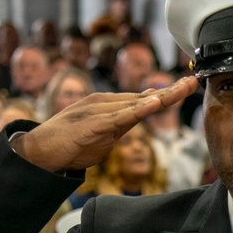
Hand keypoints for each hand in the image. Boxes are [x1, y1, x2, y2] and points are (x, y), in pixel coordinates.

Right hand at [11, 77, 198, 172]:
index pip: (144, 98)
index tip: (188, 85)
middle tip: (193, 81)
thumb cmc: (70, 143)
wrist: (39, 151)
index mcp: (109, 105)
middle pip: (145, 96)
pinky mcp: (91, 124)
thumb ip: (121, 125)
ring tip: (182, 89)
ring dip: (161, 96)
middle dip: (171, 90)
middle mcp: (105, 103)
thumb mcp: (103, 135)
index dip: (167, 93)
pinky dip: (138, 110)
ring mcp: (98, 111)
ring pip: (136, 103)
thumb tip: (137, 118)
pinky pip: (119, 117)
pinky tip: (154, 103)